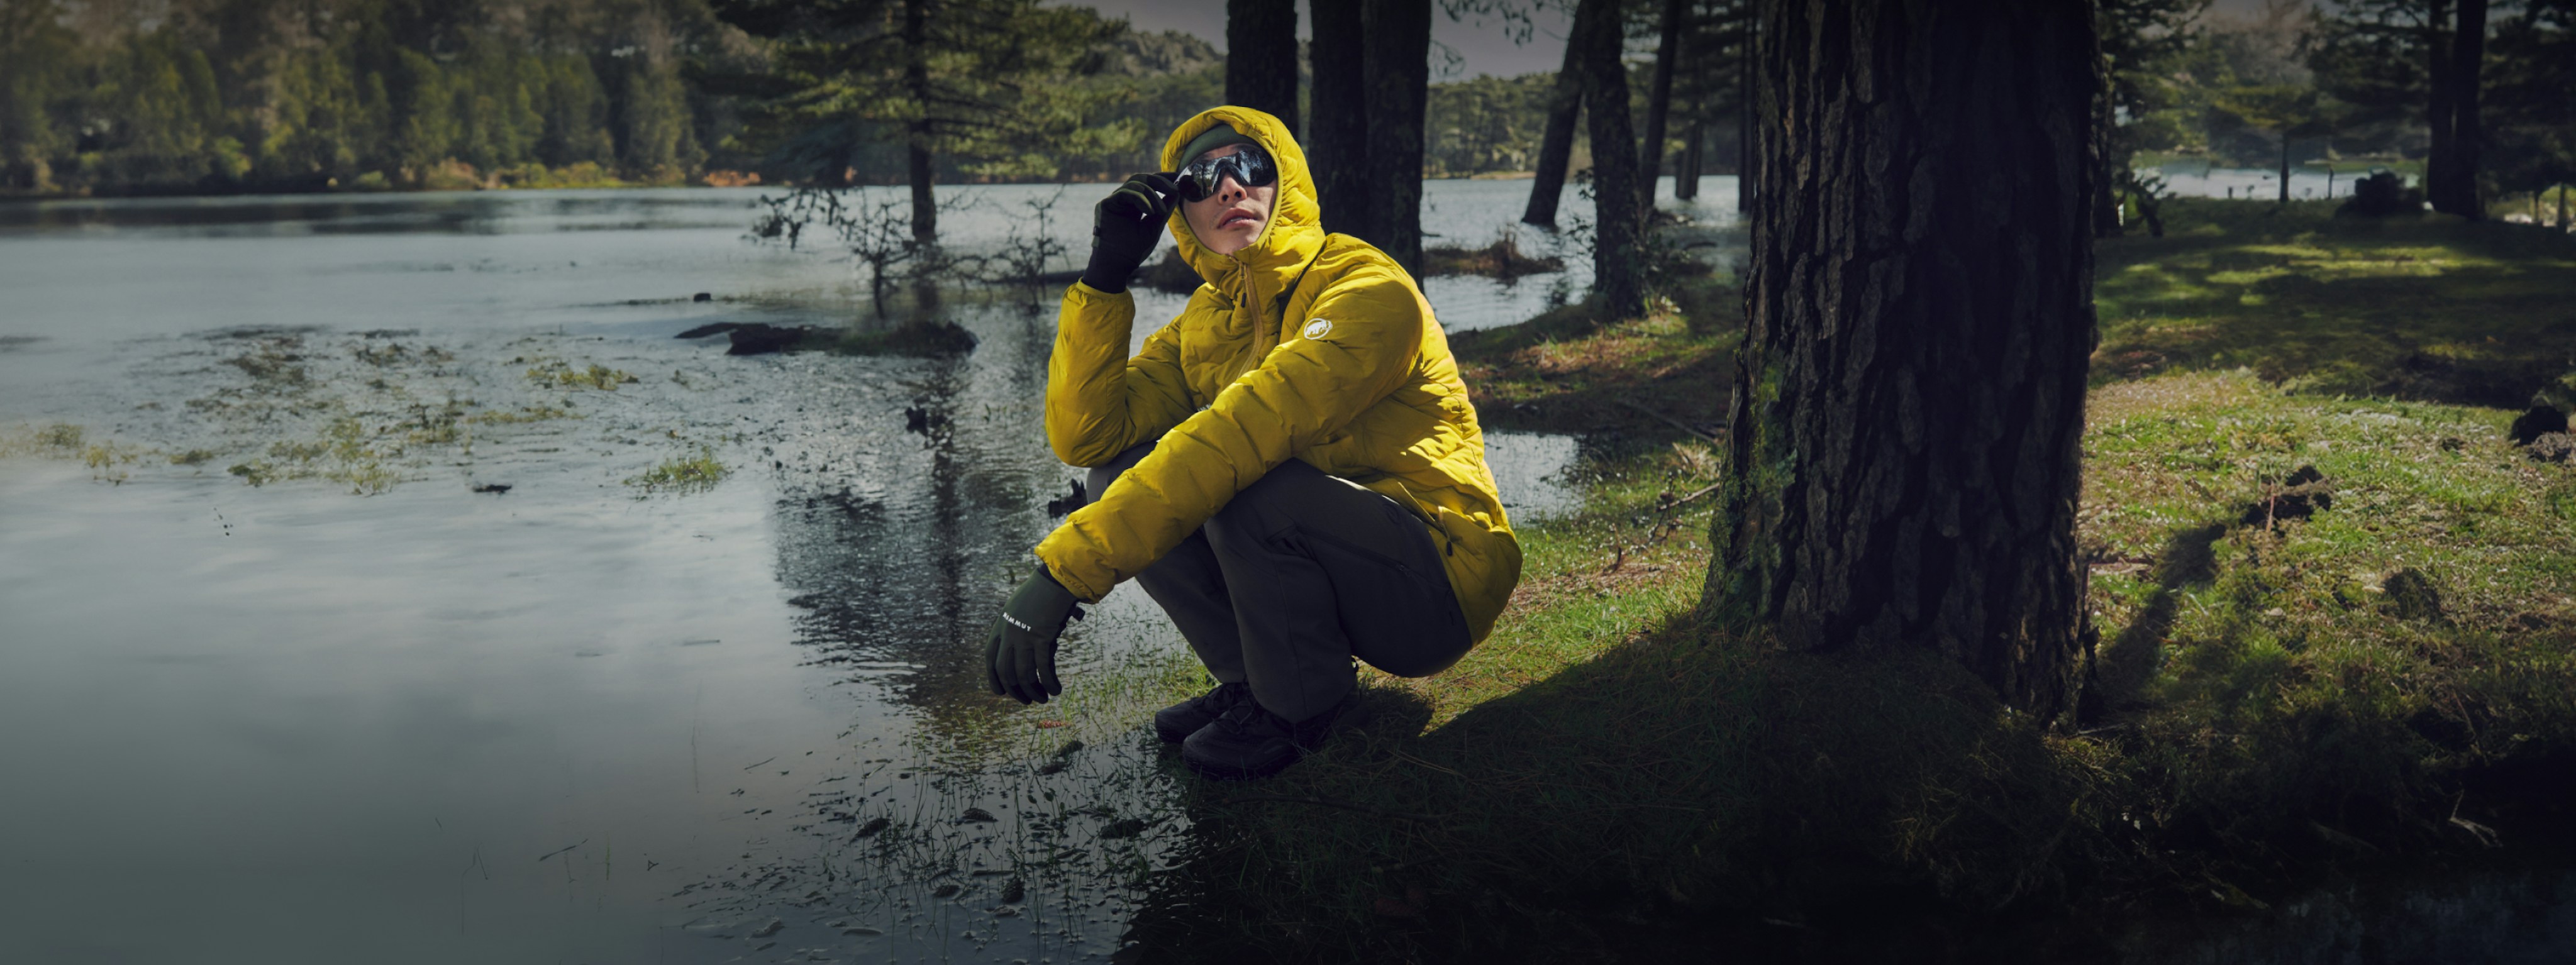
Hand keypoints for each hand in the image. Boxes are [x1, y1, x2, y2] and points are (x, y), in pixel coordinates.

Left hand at [985, 565, 1082, 703]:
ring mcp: (1023, 637)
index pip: (990, 660)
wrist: (1054, 581)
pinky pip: (1043, 669)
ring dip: (1033, 691)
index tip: (1002, 692)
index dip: (994, 679)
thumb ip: (1014, 628)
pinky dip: (1049, 683)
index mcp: (999, 627)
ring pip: (1024, 675)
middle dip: (1016, 691)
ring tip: (1043, 699)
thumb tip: (1021, 649)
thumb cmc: (1040, 593)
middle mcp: (1008, 635)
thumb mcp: (1017, 609)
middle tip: (1027, 700)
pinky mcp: (1041, 638)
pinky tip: (1057, 690)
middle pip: (1005, 672)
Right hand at [1080, 172, 1177, 292]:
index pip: (1148, 184)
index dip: (1163, 179)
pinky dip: (1141, 199)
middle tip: (1174, 189)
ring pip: (1135, 183)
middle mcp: (1123, 200)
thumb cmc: (1134, 250)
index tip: (1178, 178)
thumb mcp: (1154, 226)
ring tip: (1160, 212)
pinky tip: (1150, 211)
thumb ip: (1164, 209)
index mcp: (1133, 204)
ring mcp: (1113, 201)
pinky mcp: (1106, 205)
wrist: (1118, 265)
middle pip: (1141, 178)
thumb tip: (1177, 192)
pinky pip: (1125, 193)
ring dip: (1152, 194)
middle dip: (1160, 181)